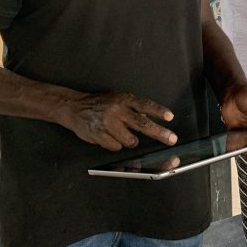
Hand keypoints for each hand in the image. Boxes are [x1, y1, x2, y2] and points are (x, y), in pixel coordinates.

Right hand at [63, 91, 177, 150]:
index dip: (158, 111)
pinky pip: (116, 147)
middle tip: (171, 139)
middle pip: (143, 124)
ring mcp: (108, 124)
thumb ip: (133, 108)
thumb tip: (150, 119)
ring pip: (130, 140)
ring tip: (120, 132)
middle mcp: (117, 111)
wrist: (75, 108)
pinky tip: (108, 136)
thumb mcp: (118, 99)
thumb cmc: (100, 103)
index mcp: (124, 100)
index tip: (170, 117)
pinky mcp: (100, 136)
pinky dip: (115, 144)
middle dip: (159, 133)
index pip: (145, 105)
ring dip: (129, 140)